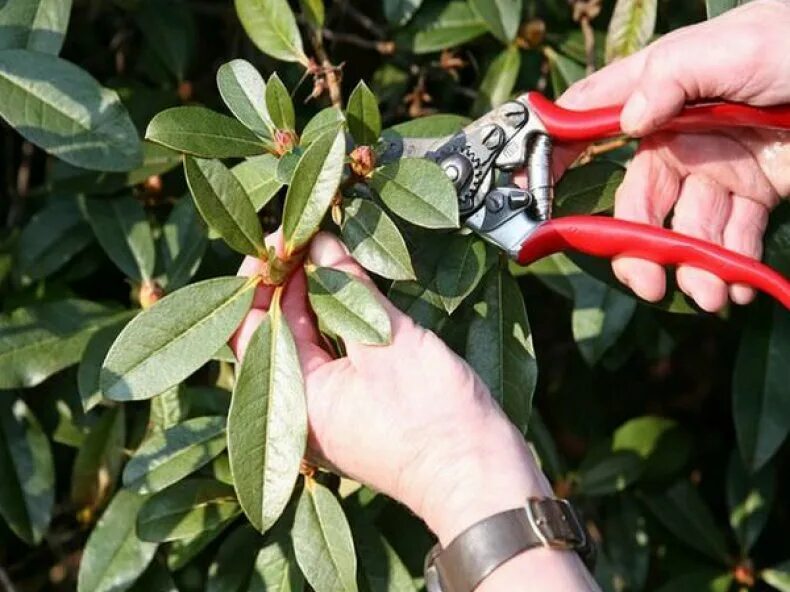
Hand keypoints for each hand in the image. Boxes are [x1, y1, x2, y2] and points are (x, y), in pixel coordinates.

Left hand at [231, 231, 596, 589]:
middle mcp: (302, 408)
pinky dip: (339, 319)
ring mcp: (332, 410)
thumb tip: (321, 243)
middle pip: (277, 332)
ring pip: (308, 341)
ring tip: (326, 251)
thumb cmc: (433, 419)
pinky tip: (351, 286)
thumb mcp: (387, 342)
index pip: (250, 329)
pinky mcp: (360, 407)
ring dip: (315, 297)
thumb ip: (348, 289)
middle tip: (305, 237)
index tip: (279, 239)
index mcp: (293, 400)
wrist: (481, 475)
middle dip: (289, 283)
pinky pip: (335, 355)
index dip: (259, 280)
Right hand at [558, 0, 789, 311]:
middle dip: (638, 247)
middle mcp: (678, 136)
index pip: (590, 124)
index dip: (554, 155)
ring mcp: (715, 168)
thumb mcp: (736, 47)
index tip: (530, 196)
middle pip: (637, 202)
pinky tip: (739, 288)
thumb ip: (673, 77)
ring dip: (693, 269)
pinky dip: (733, 268)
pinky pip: (733, 239)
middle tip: (648, 283)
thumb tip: (625, 121)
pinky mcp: (754, 191)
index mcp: (660, 94)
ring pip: (685, 230)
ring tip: (712, 295)